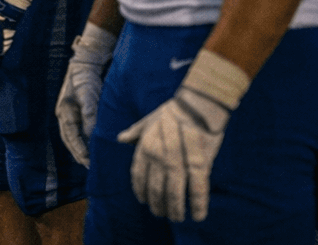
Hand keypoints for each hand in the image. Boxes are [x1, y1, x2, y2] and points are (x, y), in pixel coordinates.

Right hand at [55, 29, 113, 165]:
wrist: (85, 64)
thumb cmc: (85, 78)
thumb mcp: (87, 95)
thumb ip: (90, 114)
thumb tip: (92, 135)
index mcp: (64, 113)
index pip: (70, 136)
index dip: (78, 150)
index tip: (87, 161)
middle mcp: (66, 116)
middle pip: (70, 140)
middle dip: (79, 154)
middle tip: (90, 168)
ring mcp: (72, 115)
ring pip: (75, 138)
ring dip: (82, 150)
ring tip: (92, 163)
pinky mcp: (80, 114)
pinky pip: (81, 132)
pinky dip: (86, 142)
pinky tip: (94, 148)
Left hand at [118, 86, 230, 222]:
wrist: (196, 104)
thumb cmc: (171, 112)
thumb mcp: (147, 120)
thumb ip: (134, 132)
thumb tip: (120, 138)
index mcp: (144, 146)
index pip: (138, 175)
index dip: (141, 191)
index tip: (144, 202)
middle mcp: (157, 155)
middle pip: (155, 187)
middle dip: (158, 204)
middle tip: (163, 214)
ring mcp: (177, 159)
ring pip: (174, 191)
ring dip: (175, 208)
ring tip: (176, 217)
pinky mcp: (199, 162)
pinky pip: (197, 188)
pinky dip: (198, 204)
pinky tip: (198, 215)